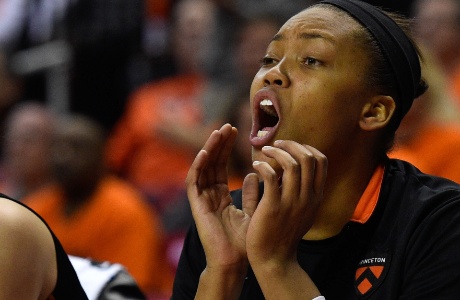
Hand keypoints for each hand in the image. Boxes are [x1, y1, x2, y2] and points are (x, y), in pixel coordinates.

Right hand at [185, 124, 257, 271]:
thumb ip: (251, 194)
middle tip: (228, 125)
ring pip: (202, 168)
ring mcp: (201, 199)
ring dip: (210, 148)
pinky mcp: (196, 205)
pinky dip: (199, 165)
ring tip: (219, 131)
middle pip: (212, 163)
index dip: (227, 149)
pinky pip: (194, 181)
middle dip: (219, 143)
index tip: (236, 131)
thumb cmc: (244, 242)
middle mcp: (209, 195)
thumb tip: (252, 174)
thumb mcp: (253, 212)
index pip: (222, 166)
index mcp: (221, 196)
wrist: (234, 261)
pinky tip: (207, 151)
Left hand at [244, 140, 327, 267]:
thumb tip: (294, 165)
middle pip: (308, 157)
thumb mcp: (302, 210)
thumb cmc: (283, 233)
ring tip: (265, 151)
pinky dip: (263, 165)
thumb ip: (302, 189)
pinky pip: (271, 176)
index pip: (321, 161)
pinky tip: (256, 166)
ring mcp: (292, 202)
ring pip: (291, 163)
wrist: (274, 260)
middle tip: (276, 144)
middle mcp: (308, 197)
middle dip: (291, 145)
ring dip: (276, 152)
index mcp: (316, 196)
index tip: (290, 148)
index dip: (306, 148)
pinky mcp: (273, 207)